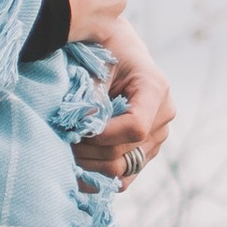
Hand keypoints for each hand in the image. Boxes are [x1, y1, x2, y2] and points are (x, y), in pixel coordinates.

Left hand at [72, 33, 174, 191]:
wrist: (115, 48)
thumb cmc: (103, 52)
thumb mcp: (96, 66)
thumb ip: (91, 96)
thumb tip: (84, 128)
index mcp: (156, 89)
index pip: (135, 127)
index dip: (102, 135)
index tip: (76, 128)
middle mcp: (163, 116)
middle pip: (126, 152)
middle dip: (89, 151)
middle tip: (63, 140)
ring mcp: (158, 136)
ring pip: (123, 169)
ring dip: (91, 165)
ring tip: (69, 150)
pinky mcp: (146, 151)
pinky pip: (125, 178)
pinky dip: (100, 177)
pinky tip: (79, 167)